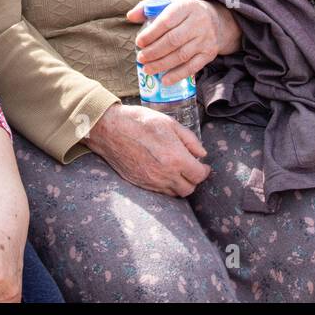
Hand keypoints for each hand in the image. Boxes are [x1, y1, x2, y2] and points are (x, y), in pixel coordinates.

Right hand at [84, 103, 210, 196]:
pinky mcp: (140, 184)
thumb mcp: (170, 123)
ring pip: (174, 193)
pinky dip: (166, 185)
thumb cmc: (140, 122)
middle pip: (189, 188)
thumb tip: (201, 154)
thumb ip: (190, 140)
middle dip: (193, 179)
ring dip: (180, 184)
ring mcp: (151, 181)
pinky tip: (163, 172)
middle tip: (191, 168)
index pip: (199, 175)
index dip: (204, 171)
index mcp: (176, 158)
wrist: (110, 129)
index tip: (203, 165)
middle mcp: (165, 174)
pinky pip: (160, 192)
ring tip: (177, 170)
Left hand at [125, 0, 241, 86]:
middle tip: (141, 58)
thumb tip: (130, 16)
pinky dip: (177, 75)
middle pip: (173, 40)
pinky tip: (164, 80)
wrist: (215, 20)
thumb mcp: (169, 4)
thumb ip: (147, 8)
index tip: (139, 42)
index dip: (151, 34)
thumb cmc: (184, 13)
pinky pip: (193, 67)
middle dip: (154, 52)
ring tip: (147, 69)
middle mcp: (198, 22)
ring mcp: (205, 39)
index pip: (166, 21)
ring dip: (162, 65)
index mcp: (186, 7)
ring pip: (181, 55)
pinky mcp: (209, 53)